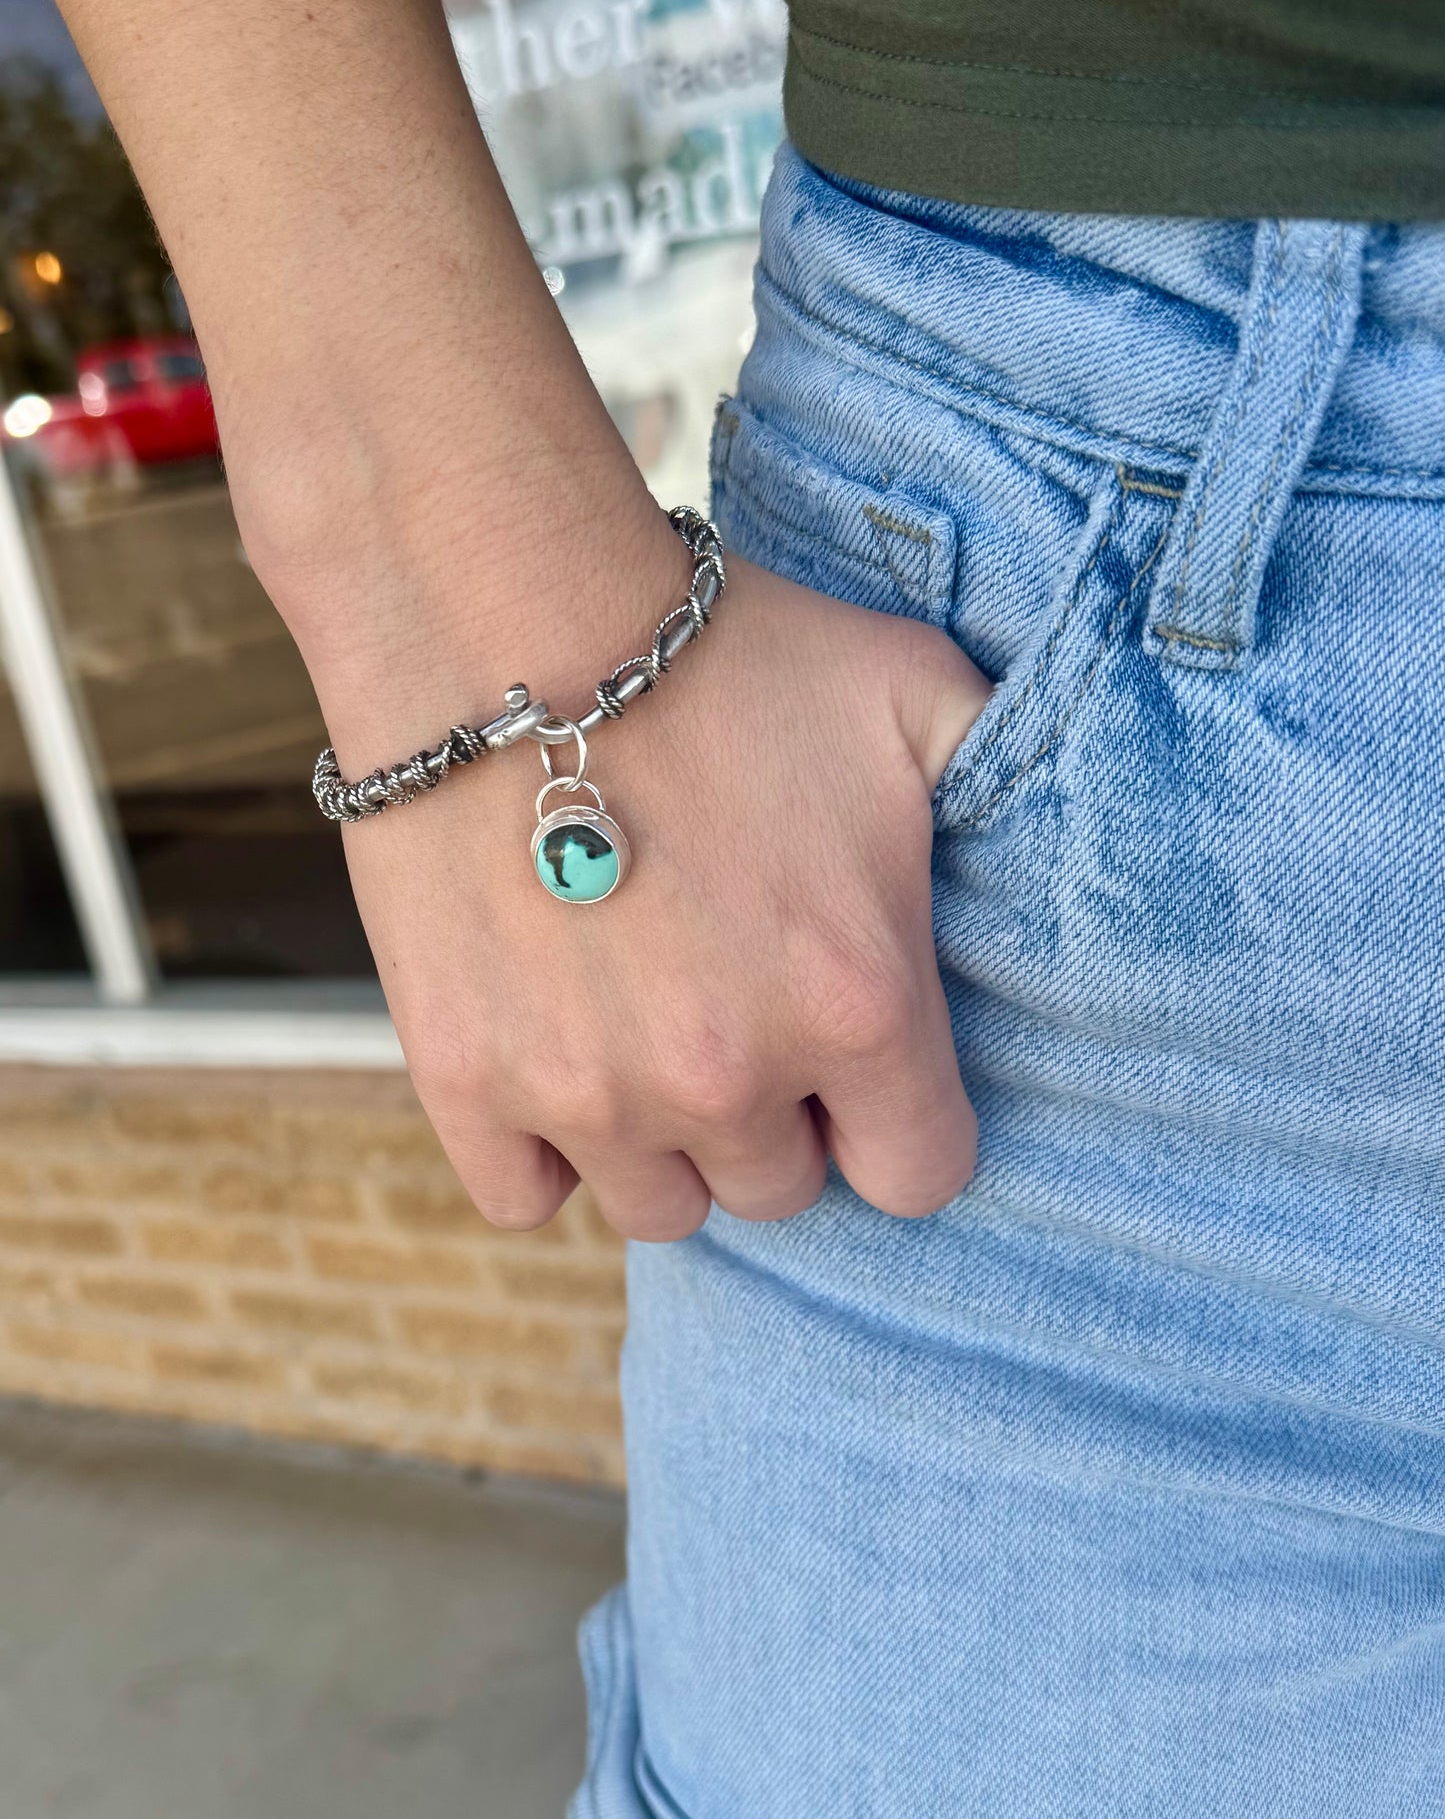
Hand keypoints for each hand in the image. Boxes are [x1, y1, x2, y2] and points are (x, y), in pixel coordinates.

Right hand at [335, 548, 990, 1240]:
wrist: (499, 612)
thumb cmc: (717, 653)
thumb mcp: (909, 694)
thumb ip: (1000, 782)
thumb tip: (1067, 831)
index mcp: (856, 1004)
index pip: (917, 1177)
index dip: (892, 1124)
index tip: (856, 1065)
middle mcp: (727, 1077)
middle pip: (779, 1190)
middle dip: (773, 1117)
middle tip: (733, 1007)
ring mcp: (587, 1092)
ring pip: (658, 1207)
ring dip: (661, 1140)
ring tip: (639, 1028)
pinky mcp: (464, 1080)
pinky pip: (525, 1195)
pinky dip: (539, 1148)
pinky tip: (549, 1052)